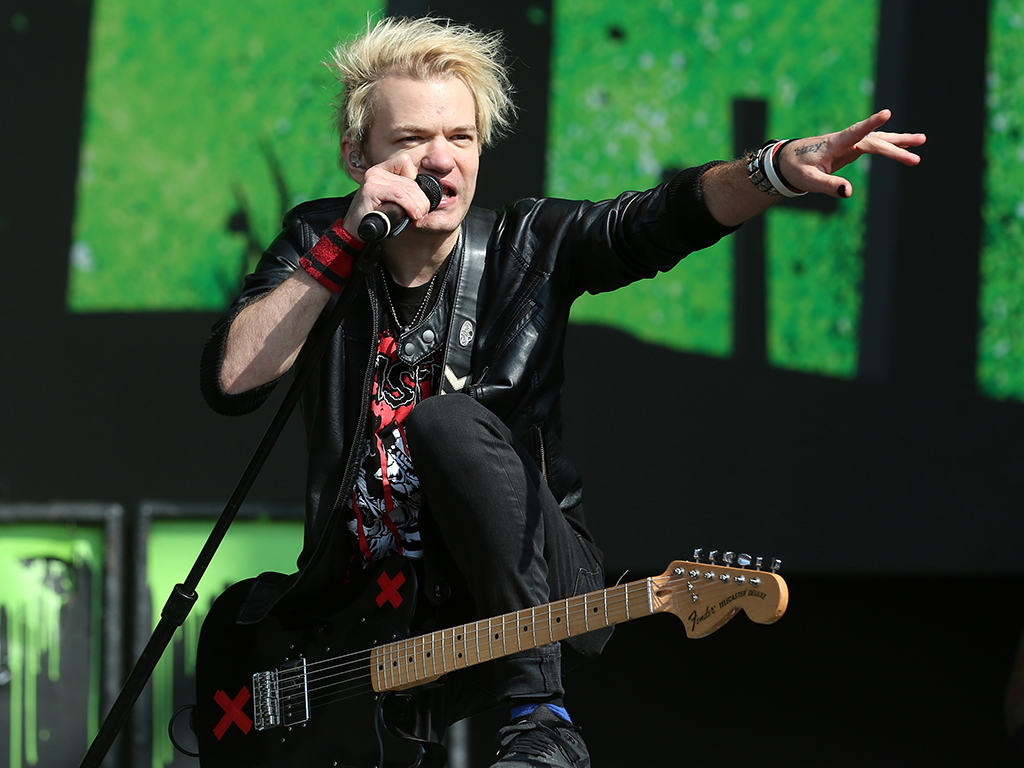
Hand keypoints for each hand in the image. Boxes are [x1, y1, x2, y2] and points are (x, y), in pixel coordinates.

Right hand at [342, 153, 431, 239]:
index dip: (417, 182)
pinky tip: (413, 216)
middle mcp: (377, 171)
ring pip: (407, 189)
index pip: (406, 163)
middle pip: (411, 181)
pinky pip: (399, 194)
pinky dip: (410, 206)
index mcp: (383, 170)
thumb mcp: (394, 201)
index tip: (417, 201)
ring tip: (418, 219)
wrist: (357, 230)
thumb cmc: (377, 218)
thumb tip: (430, 199)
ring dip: (418, 207)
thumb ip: (406, 194)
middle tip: (422, 217)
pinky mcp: (371, 189)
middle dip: (422, 201)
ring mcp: (373, 179)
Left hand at [778, 109, 925, 197]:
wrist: (788, 160)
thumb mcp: (810, 181)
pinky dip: (889, 146)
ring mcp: (849, 143)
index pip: (855, 132)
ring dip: (898, 141)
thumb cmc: (797, 169)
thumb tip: (847, 193)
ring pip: (878, 140)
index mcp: (834, 144)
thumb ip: (828, 186)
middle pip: (874, 141)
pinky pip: (874, 145)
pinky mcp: (851, 148)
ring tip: (921, 140)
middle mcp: (845, 140)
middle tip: (916, 157)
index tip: (886, 113)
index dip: (870, 123)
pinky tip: (904, 147)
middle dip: (895, 148)